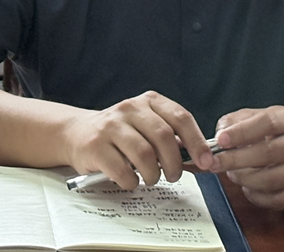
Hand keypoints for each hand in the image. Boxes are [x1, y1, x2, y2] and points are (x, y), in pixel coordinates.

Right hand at [61, 91, 213, 189]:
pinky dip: (132, 181)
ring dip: (153, 174)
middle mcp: (130, 108)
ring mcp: (111, 125)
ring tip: (151, 178)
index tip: (206, 161)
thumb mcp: (146, 125)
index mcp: (149, 101)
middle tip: (174, 176)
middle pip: (164, 136)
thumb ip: (169, 135)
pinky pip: (122, 170)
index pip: (181, 117)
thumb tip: (200, 156)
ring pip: (144, 154)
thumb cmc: (120, 134)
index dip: (197, 141)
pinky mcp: (95, 145)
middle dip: (174, 163)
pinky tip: (130, 180)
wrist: (77, 133)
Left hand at [213, 107, 283, 209]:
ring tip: (232, 173)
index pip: (267, 123)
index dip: (242, 132)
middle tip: (215, 163)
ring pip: (270, 180)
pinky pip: (276, 200)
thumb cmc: (271, 132)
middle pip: (268, 153)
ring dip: (244, 179)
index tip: (221, 140)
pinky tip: (248, 186)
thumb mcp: (253, 117)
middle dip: (236, 160)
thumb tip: (219, 138)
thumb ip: (233, 122)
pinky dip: (256, 196)